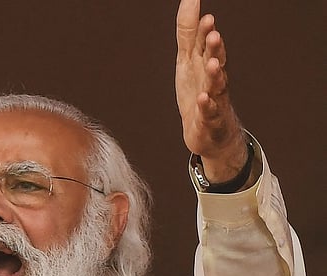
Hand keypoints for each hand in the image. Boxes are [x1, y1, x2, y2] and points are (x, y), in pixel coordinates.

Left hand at [175, 0, 247, 181]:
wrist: (210, 132)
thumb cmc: (198, 91)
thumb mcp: (188, 60)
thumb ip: (189, 33)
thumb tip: (190, 0)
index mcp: (206, 64)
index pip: (207, 45)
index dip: (205, 32)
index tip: (206, 17)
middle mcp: (213, 79)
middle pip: (215, 61)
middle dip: (214, 48)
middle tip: (213, 34)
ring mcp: (213, 100)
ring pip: (216, 86)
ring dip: (214, 75)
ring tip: (212, 64)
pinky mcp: (208, 120)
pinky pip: (209, 112)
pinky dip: (206, 106)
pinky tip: (202, 99)